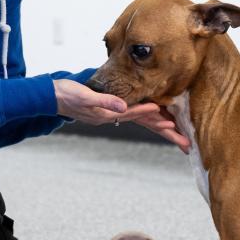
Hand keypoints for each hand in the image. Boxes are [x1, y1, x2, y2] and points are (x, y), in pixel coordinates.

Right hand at [53, 81, 190, 152]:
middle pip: (146, 124)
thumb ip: (104, 102)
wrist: (53, 96)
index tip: (170, 122)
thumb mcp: (84, 97)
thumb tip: (122, 107)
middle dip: (167, 133)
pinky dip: (150, 116)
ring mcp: (115, 114)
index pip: (137, 116)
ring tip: (181, 135)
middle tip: (187, 144)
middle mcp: (115, 116)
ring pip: (144, 121)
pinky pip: (137, 114)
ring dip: (162, 127)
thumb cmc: (67, 95)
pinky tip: (161, 117)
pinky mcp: (113, 108)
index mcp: (109, 114)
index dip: (154, 119)